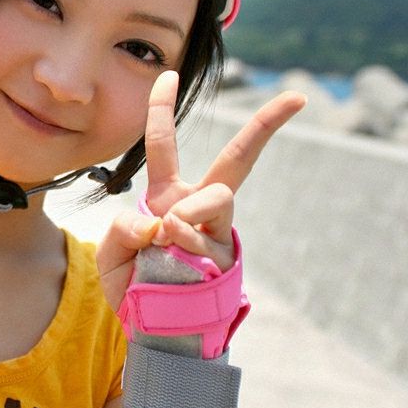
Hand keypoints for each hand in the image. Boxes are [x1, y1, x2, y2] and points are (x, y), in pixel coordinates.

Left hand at [96, 70, 305, 312]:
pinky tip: (174, 267)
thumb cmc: (136, 288)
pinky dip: (183, 251)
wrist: (158, 334)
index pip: (163, 146)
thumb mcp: (112, 256)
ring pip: (217, 198)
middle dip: (265, 126)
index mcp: (168, 198)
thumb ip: (121, 230)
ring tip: (169, 238)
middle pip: (236, 160)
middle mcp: (198, 208)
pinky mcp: (227, 259)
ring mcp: (218, 232)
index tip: (168, 74)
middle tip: (295, 98)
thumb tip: (158, 221)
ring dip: (189, 213)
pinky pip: (205, 240)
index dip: (162, 108)